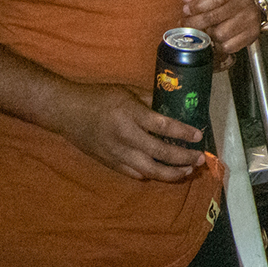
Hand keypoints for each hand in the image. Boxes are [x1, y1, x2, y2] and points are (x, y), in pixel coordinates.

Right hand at [51, 81, 205, 181]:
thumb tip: (171, 106)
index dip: (184, 133)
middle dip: (183, 158)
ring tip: (187, 171)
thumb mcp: (126, 91)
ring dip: (171, 173)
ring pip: (150, 170)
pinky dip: (151, 175)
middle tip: (200, 159)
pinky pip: (135, 174)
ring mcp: (117, 153)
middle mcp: (126, 136)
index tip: (199, 136)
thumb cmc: (98, 97)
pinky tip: (162, 174)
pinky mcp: (110, 163)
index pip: (164, 127)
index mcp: (131, 114)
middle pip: (161, 152)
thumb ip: (149, 100)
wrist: (67, 112)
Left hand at [179, 0, 261, 70]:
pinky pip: (228, 46)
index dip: (198, 6)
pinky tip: (217, 38)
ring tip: (206, 30)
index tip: (186, 10)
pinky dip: (219, 45)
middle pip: (215, 18)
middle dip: (196, 23)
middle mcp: (245, 3)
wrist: (252, 6)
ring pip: (220, 34)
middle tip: (186, 23)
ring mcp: (250, 19)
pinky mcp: (252, 34)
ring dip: (209, 34)